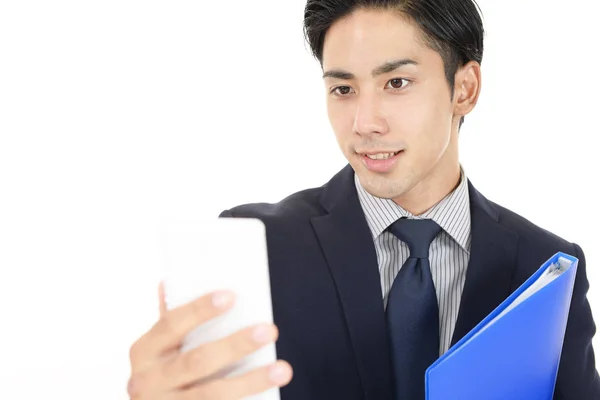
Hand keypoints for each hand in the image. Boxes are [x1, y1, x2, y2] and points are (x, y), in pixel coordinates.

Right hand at [127, 283, 292, 398]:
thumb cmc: (160, 375)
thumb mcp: (158, 350)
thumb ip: (170, 322)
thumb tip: (171, 281)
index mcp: (144, 351)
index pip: (171, 324)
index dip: (199, 309)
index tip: (230, 296)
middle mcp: (147, 381)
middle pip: (197, 360)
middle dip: (235, 345)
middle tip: (269, 330)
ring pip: (212, 394)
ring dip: (251, 381)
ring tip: (282, 369)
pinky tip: (267, 394)